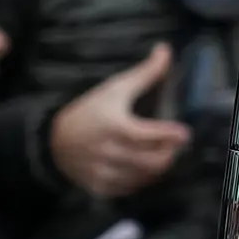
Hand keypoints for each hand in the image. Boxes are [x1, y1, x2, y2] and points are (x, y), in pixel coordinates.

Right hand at [47, 46, 191, 198]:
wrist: (54, 140)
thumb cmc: (90, 111)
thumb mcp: (115, 89)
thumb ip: (144, 73)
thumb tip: (165, 50)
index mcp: (113, 126)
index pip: (146, 135)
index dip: (169, 135)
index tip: (184, 133)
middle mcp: (107, 151)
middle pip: (150, 161)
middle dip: (169, 154)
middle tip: (174, 145)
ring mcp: (102, 172)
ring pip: (143, 177)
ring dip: (158, 167)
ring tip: (161, 154)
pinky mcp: (99, 187)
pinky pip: (130, 188)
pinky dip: (142, 180)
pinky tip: (144, 167)